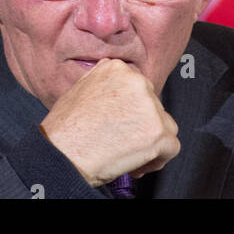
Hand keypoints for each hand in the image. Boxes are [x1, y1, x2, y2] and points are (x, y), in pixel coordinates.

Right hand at [40, 59, 179, 186]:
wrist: (61, 152)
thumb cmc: (65, 129)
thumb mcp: (81, 89)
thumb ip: (106, 84)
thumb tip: (117, 94)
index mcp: (117, 68)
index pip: (138, 88)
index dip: (131, 111)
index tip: (122, 124)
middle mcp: (136, 81)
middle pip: (153, 106)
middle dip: (141, 126)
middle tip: (123, 142)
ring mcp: (149, 106)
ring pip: (165, 125)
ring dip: (151, 141)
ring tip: (129, 154)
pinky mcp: (157, 132)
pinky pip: (171, 147)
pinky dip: (158, 160)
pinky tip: (137, 165)